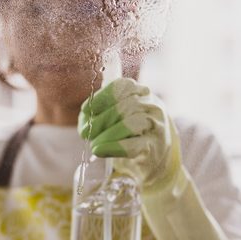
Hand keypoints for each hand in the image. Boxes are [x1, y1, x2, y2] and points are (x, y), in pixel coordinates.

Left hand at [77, 78, 180, 193]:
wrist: (156, 153)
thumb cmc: (131, 129)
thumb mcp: (119, 114)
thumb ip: (100, 113)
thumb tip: (84, 124)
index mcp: (141, 92)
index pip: (124, 86)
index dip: (102, 97)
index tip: (85, 109)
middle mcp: (152, 105)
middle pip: (127, 106)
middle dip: (102, 120)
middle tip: (85, 133)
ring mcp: (156, 126)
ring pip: (132, 123)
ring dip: (107, 134)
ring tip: (94, 144)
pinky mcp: (154, 147)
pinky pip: (134, 145)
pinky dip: (113, 147)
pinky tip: (100, 150)